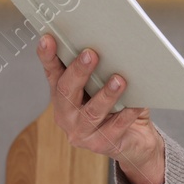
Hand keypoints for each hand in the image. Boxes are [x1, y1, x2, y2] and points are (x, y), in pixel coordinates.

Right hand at [35, 34, 165, 183]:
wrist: (135, 140)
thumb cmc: (117, 108)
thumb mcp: (103, 87)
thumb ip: (100, 71)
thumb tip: (111, 44)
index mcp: (63, 96)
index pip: (52, 73)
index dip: (48, 57)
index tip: (48, 39)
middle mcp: (66, 114)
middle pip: (67, 91)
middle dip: (79, 71)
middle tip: (91, 54)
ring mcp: (82, 132)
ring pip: (91, 112)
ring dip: (105, 94)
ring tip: (119, 80)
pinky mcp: (101, 145)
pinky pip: (115, 127)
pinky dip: (127, 114)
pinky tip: (136, 104)